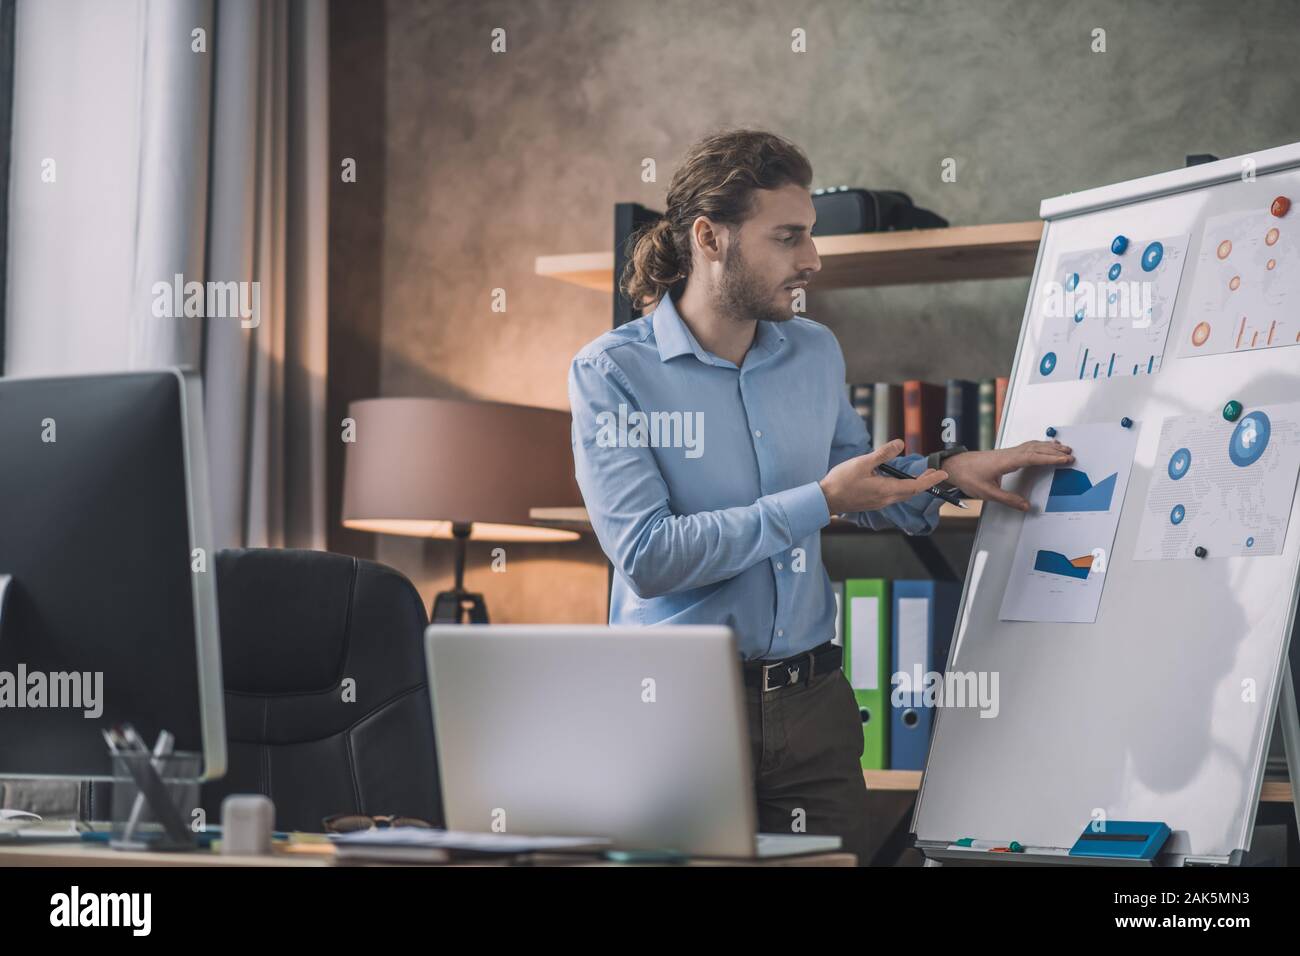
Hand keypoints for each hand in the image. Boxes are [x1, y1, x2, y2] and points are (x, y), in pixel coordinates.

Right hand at [818, 439, 948, 514]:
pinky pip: (894, 496)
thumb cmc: (842, 481)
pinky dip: (903, 488)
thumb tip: (900, 443)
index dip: (931, 480)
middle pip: (911, 492)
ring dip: (914, 486)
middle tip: (936, 472)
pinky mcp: (873, 503)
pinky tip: (898, 481)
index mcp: (886, 490)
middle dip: (925, 482)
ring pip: (903, 495)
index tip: (943, 473)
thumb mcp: (863, 463)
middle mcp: (886, 499)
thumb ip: (883, 454)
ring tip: (921, 476)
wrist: (826, 500)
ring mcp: (879, 503)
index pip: (915, 486)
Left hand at [940, 440, 1074, 511]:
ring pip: (1032, 445)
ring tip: (1064, 448)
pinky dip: (1039, 445)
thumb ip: (1008, 500)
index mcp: (1006, 461)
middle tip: (1071, 454)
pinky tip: (1045, 446)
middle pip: (1036, 448)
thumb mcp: (987, 493)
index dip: (1050, 458)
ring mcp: (1008, 452)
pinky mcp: (1006, 453)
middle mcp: (1009, 454)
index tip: (1064, 460)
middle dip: (1054, 451)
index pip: (1033, 457)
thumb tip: (1026, 506)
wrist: (954, 466)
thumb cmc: (968, 476)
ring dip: (1049, 446)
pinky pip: (1027, 446)